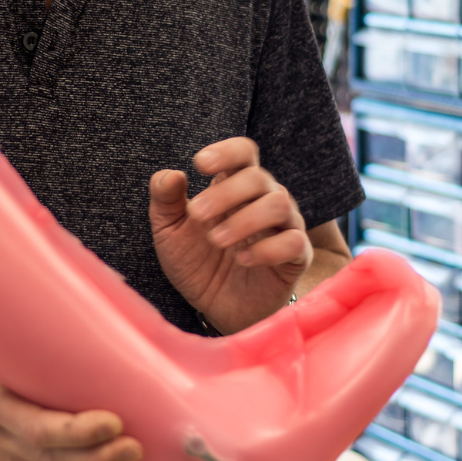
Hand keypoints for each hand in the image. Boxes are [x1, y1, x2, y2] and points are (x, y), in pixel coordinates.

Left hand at [149, 137, 310, 332]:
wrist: (214, 309)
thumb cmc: (196, 262)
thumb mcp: (170, 232)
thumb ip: (165, 201)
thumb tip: (170, 174)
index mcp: (234, 186)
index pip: (243, 152)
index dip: (226, 152)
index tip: (200, 164)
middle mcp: (264, 200)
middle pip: (258, 177)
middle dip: (225, 193)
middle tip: (197, 215)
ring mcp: (283, 227)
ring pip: (280, 204)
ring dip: (245, 220)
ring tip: (215, 240)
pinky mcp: (296, 258)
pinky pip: (295, 242)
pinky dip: (268, 249)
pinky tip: (242, 260)